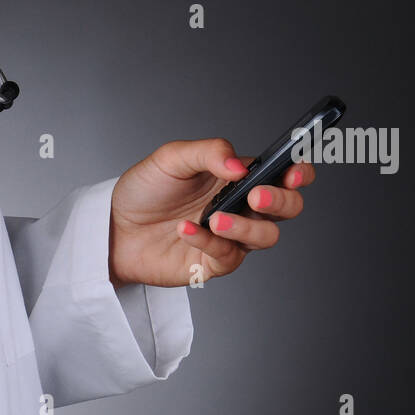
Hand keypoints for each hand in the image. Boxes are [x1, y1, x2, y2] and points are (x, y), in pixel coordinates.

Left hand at [108, 138, 314, 287]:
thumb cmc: (145, 191)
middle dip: (281, 201)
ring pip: (266, 236)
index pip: (285, 173)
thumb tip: (239, 164)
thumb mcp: (171, 158)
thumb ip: (208, 152)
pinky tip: (185, 229)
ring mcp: (231, 237)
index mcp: (239, 178)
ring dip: (246, 227)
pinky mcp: (214, 263)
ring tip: (215, 219)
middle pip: (288, 208)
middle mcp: (242, 207)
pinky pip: (228, 256)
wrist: (114, 227)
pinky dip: (208, 242)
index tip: (294, 172)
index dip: (299, 172)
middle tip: (256, 196)